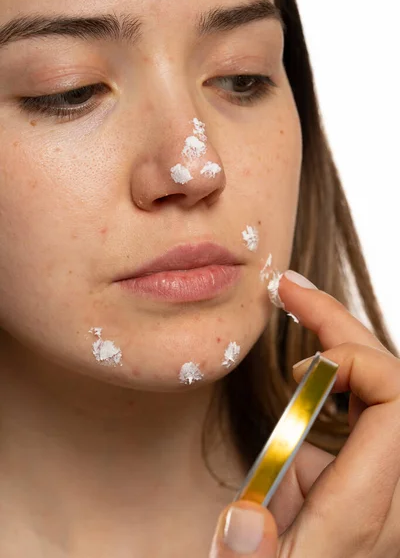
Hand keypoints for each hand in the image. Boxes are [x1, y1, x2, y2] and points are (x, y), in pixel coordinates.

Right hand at [209, 270, 399, 556]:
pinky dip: (339, 370)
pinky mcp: (369, 473)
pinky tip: (307, 366)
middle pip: (393, 381)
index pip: (398, 404)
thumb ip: (246, 553)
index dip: (357, 362)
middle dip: (341, 325)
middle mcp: (388, 491)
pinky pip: (370, 404)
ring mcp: (383, 480)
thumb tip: (248, 523)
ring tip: (297, 304)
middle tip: (289, 290)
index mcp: (360, 511)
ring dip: (342, 338)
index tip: (298, 367)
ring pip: (385, 386)